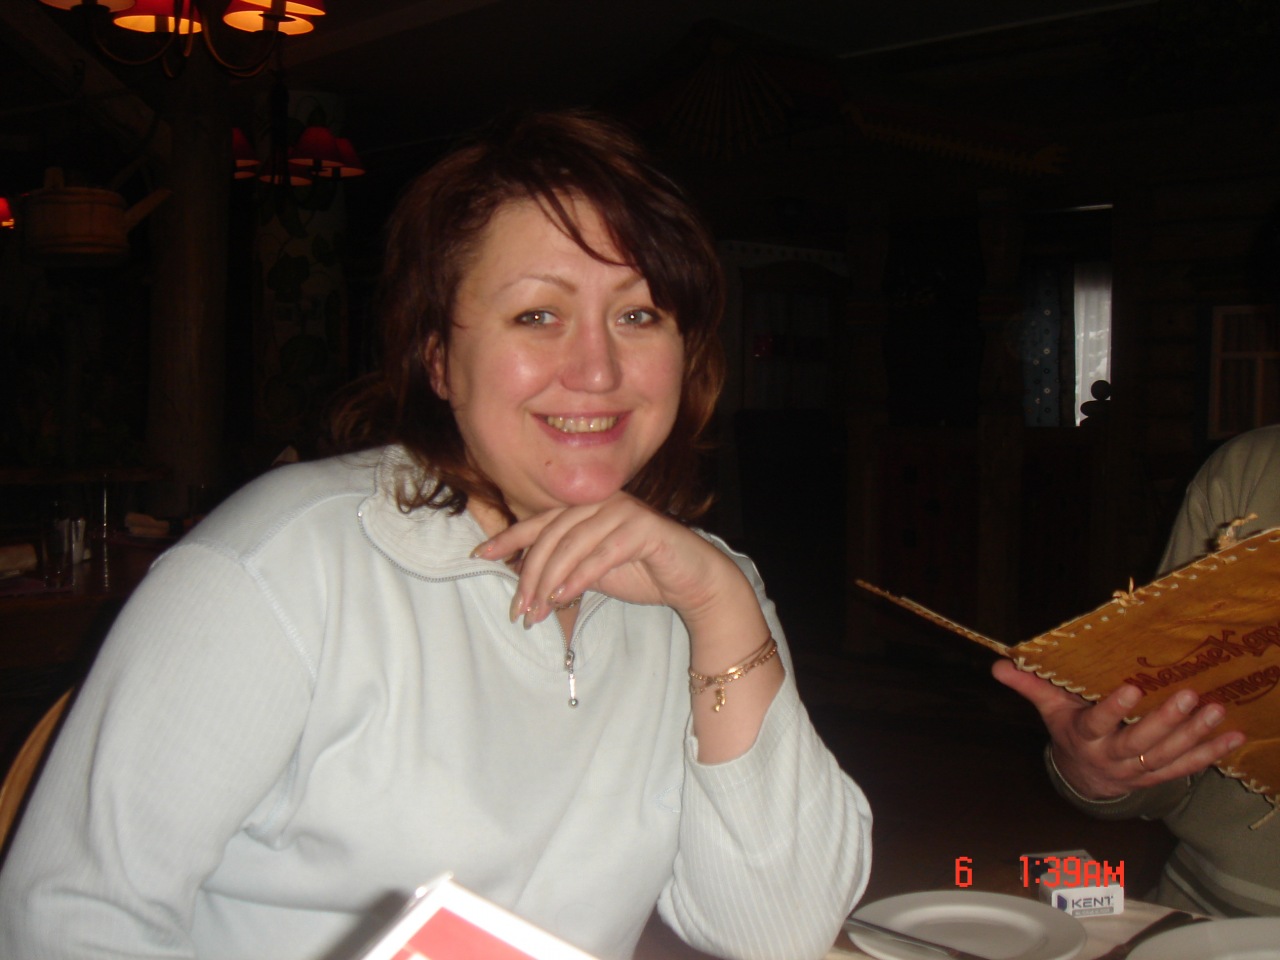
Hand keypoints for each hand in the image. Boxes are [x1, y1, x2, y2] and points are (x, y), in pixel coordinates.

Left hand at [473, 492, 737, 628]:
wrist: (692, 581)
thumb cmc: (642, 573)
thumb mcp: (592, 570)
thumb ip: (563, 567)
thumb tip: (525, 581)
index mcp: (586, 508)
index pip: (539, 521)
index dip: (508, 537)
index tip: (481, 555)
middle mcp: (602, 502)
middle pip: (551, 534)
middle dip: (530, 574)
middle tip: (519, 609)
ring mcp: (624, 512)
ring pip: (573, 544)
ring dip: (550, 580)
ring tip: (538, 611)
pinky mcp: (644, 529)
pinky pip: (602, 554)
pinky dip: (580, 575)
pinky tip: (565, 595)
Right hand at [992, 659, 1246, 798]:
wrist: (1085, 778)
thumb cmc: (1069, 731)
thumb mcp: (1049, 709)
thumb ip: (1029, 685)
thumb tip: (998, 664)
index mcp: (1084, 738)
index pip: (1098, 724)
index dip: (1113, 709)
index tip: (1130, 687)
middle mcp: (1112, 758)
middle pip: (1140, 742)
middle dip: (1166, 720)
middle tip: (1189, 694)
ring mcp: (1138, 771)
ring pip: (1168, 755)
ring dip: (1194, 734)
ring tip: (1215, 709)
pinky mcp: (1158, 777)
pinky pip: (1187, 768)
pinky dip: (1212, 753)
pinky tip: (1233, 737)